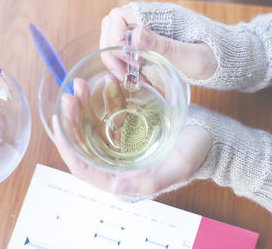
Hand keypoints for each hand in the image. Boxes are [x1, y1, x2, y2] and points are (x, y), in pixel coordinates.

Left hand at [52, 76, 211, 196]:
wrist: (211, 138)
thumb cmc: (196, 154)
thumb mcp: (175, 169)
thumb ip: (146, 182)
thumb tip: (114, 186)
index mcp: (126, 180)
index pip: (84, 169)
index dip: (67, 147)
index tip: (60, 121)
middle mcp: (120, 165)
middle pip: (84, 145)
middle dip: (73, 120)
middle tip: (71, 94)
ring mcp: (124, 147)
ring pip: (93, 129)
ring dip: (84, 108)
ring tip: (81, 86)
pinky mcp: (131, 132)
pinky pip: (109, 118)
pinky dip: (103, 102)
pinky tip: (103, 86)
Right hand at [100, 7, 216, 81]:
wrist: (225, 61)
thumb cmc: (212, 56)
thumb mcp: (189, 55)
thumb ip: (163, 45)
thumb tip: (135, 35)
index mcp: (159, 16)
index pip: (119, 16)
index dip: (116, 37)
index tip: (131, 60)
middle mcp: (150, 21)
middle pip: (113, 28)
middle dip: (113, 51)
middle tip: (125, 74)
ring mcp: (150, 32)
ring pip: (118, 39)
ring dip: (118, 60)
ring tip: (132, 79)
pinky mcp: (152, 44)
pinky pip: (129, 50)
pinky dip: (128, 65)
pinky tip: (140, 78)